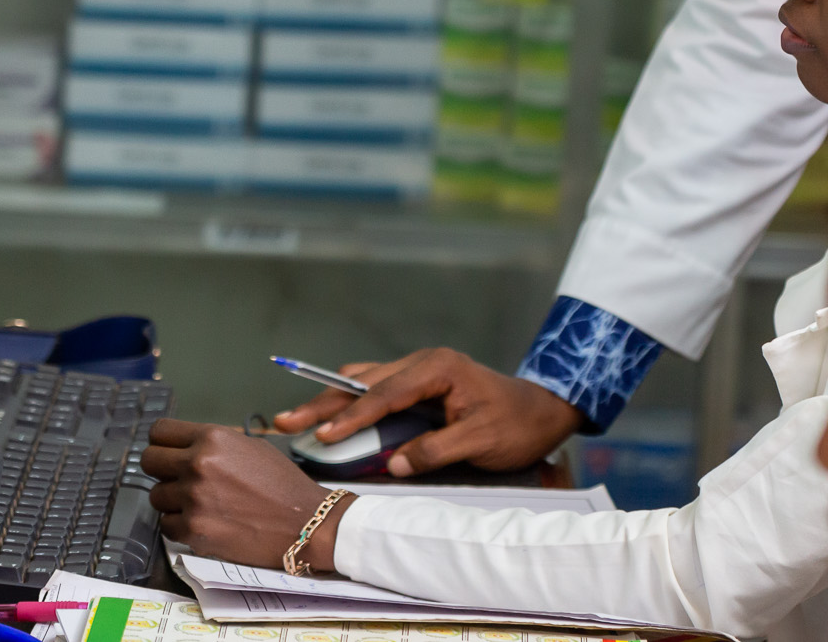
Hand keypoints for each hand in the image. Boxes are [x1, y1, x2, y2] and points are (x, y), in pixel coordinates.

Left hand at [141, 420, 351, 570]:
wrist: (304, 522)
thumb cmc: (282, 483)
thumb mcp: (250, 446)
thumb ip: (214, 444)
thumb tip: (184, 448)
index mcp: (213, 438)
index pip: (159, 432)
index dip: (162, 442)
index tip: (167, 450)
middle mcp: (198, 465)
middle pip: (148, 461)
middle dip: (161, 469)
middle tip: (178, 477)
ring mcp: (193, 499)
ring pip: (156, 496)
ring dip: (173, 500)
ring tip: (200, 503)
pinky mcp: (193, 531)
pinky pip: (166, 525)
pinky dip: (181, 525)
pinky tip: (204, 521)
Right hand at [270, 348, 580, 476]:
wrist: (543, 412)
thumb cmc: (517, 424)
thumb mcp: (482, 441)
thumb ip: (438, 450)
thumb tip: (395, 464)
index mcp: (438, 368)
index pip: (384, 393)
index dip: (351, 416)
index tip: (323, 435)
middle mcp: (423, 363)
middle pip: (362, 382)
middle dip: (322, 403)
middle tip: (284, 422)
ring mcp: (419, 371)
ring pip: (363, 383)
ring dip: (329, 403)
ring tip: (294, 422)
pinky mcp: (417, 385)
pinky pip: (375, 391)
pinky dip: (349, 405)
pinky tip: (327, 419)